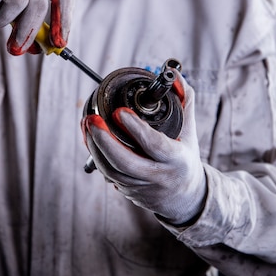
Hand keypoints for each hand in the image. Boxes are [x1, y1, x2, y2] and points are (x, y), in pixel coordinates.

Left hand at [81, 70, 206, 225]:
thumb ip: (184, 102)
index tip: (119, 112)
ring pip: (111, 170)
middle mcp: (157, 176)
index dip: (136, 129)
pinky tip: (89, 138)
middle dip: (103, 140)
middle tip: (91, 119)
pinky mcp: (127, 192)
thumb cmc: (185, 159)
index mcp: (176, 159)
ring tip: (86, 124)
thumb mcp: (190, 131)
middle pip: (124, 162)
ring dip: (94, 146)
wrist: (184, 198)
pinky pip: (107, 174)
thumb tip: (176, 77)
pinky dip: (96, 155)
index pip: (154, 145)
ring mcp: (140, 187)